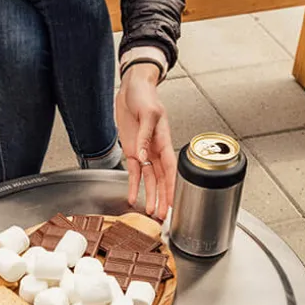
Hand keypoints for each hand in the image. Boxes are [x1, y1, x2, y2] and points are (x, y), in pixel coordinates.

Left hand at [116, 64, 176, 219]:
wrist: (131, 89)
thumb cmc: (145, 96)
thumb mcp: (148, 113)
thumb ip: (146, 136)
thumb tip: (144, 157)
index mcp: (165, 141)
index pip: (170, 169)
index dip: (172, 186)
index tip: (173, 202)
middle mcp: (156, 150)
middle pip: (161, 179)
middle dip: (163, 197)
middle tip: (163, 215)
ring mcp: (145, 151)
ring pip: (150, 179)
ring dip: (151, 196)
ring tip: (152, 212)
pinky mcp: (132, 150)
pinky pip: (134, 172)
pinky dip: (134, 185)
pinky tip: (133, 198)